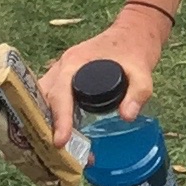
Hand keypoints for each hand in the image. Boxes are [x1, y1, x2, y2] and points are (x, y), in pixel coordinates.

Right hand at [41, 9, 167, 139]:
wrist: (134, 32)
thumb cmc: (136, 48)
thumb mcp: (143, 70)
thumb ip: (138, 93)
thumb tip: (126, 117)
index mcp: (74, 62)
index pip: (59, 94)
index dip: (58, 119)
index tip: (59, 141)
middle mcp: (62, 67)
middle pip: (43, 100)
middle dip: (45, 126)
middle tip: (55, 153)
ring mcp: (61, 73)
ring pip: (42, 101)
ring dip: (45, 124)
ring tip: (56, 151)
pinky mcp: (65, 80)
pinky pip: (50, 100)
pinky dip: (50, 118)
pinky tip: (61, 137)